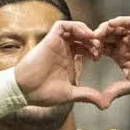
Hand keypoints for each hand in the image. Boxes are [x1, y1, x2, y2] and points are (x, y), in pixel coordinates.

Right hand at [9, 19, 129, 108]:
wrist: (25, 91)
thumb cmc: (43, 93)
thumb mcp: (71, 94)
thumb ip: (88, 95)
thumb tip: (105, 104)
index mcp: (69, 59)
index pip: (86, 47)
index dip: (96, 50)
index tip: (102, 58)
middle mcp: (64, 49)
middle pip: (83, 36)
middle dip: (94, 41)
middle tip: (101, 50)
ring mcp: (57, 43)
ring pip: (75, 28)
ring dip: (87, 32)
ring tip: (95, 42)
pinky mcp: (49, 38)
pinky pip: (63, 25)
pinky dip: (76, 26)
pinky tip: (85, 35)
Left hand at [92, 16, 129, 95]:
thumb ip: (117, 90)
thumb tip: (101, 103)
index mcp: (120, 55)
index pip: (101, 48)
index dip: (92, 49)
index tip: (87, 55)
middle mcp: (126, 44)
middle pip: (105, 35)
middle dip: (95, 37)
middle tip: (88, 43)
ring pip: (115, 26)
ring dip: (105, 28)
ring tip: (97, 34)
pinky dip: (120, 21)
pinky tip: (112, 25)